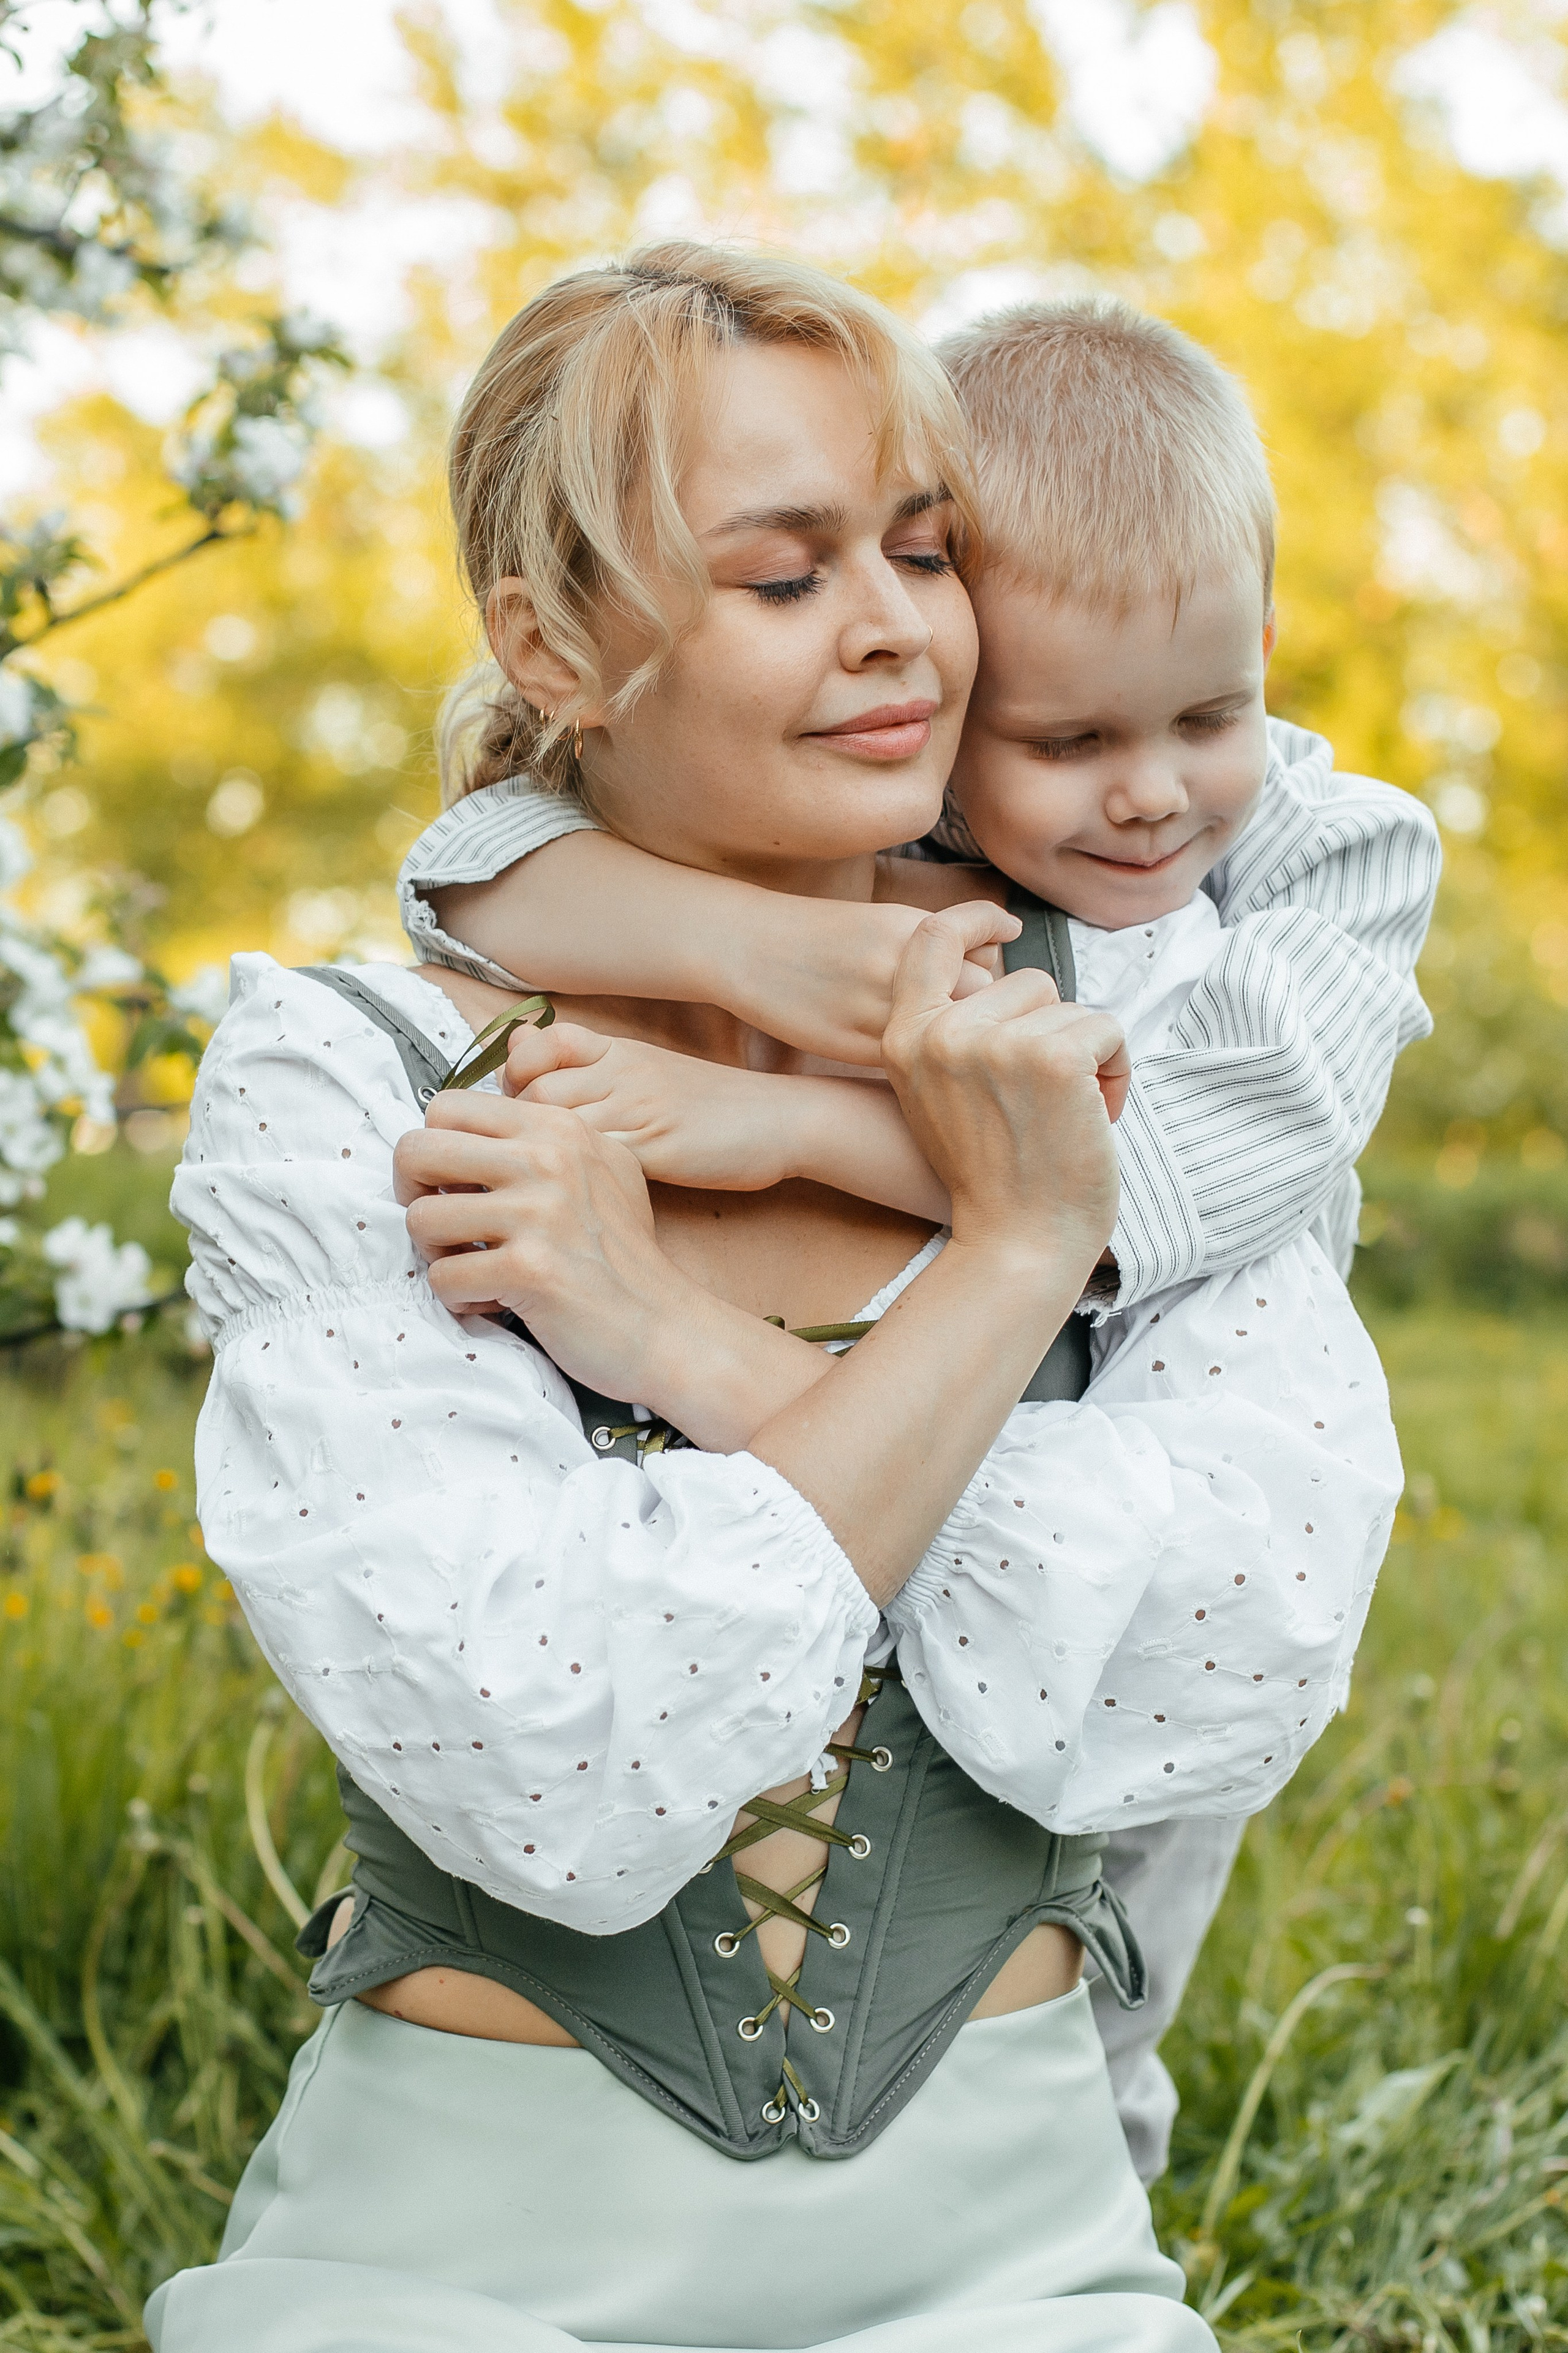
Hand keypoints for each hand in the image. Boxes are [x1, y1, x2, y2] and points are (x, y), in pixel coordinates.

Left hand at [393, 1092, 702, 1402]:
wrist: (666, 1327)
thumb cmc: (624, 1255)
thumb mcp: (602, 1168)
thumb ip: (545, 1140)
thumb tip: (467, 1132)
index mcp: (557, 1127)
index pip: (447, 1105)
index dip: (433, 1148)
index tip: (451, 1184)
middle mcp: (547, 1159)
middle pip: (416, 1150)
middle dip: (412, 1195)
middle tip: (441, 1226)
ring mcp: (538, 1214)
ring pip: (420, 1220)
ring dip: (436, 1255)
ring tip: (473, 1268)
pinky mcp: (529, 1270)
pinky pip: (445, 1278)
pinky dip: (461, 1298)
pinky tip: (495, 1302)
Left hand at [501, 1021, 796, 1190]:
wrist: (779, 1120)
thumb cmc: (712, 1104)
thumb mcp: (642, 1066)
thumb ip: (582, 1059)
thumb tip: (519, 1039)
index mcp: (617, 1050)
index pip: (539, 1047)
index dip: (514, 1075)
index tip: (513, 1104)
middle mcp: (622, 1074)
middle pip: (536, 1092)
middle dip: (513, 1130)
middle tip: (514, 1160)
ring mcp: (638, 1111)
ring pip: (558, 1127)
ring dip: (534, 1161)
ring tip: (533, 1185)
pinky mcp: (654, 1151)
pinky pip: (592, 1163)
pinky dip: (568, 1186)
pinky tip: (564, 1204)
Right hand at [721, 893, 1008, 1067]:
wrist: (749, 948)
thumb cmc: (819, 935)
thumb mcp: (880, 920)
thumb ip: (935, 939)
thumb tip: (993, 945)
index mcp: (909, 927)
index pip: (985, 948)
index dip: (994, 966)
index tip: (998, 973)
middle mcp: (900, 964)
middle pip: (981, 993)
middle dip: (989, 1007)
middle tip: (983, 1019)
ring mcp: (877, 1007)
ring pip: (951, 1033)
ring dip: (963, 1041)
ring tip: (956, 1045)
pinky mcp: (855, 1046)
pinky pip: (916, 1063)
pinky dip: (927, 1063)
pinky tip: (921, 1062)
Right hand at [881, 903, 1128, 1275]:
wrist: (1018, 1246)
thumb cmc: (993, 1179)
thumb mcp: (937, 1098)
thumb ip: (953, 1038)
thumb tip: (1004, 985)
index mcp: (907, 1039)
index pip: (930, 940)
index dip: (973, 920)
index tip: (1005, 925)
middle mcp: (945, 1033)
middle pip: (1026, 982)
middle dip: (1051, 1031)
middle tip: (1046, 1100)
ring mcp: (999, 1042)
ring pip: (1070, 1008)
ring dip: (1087, 1056)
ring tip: (1069, 1115)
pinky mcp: (1055, 1056)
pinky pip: (1108, 1028)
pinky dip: (1118, 1070)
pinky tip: (1097, 1117)